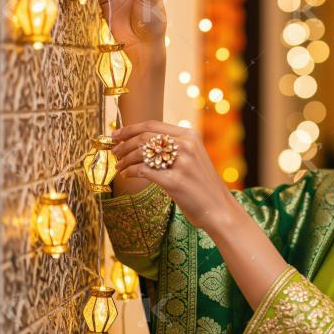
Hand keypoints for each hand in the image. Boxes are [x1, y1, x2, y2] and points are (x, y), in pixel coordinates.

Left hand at [111, 120, 240, 230]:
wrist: (219, 208)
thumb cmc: (203, 185)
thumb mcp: (194, 157)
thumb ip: (174, 146)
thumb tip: (143, 142)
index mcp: (190, 136)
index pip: (153, 125)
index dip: (130, 128)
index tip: (116, 134)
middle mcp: (186, 146)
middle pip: (144, 137)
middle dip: (123, 144)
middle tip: (114, 152)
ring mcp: (181, 163)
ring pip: (141, 153)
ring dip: (124, 159)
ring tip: (119, 166)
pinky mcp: (174, 181)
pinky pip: (143, 171)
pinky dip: (130, 172)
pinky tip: (126, 175)